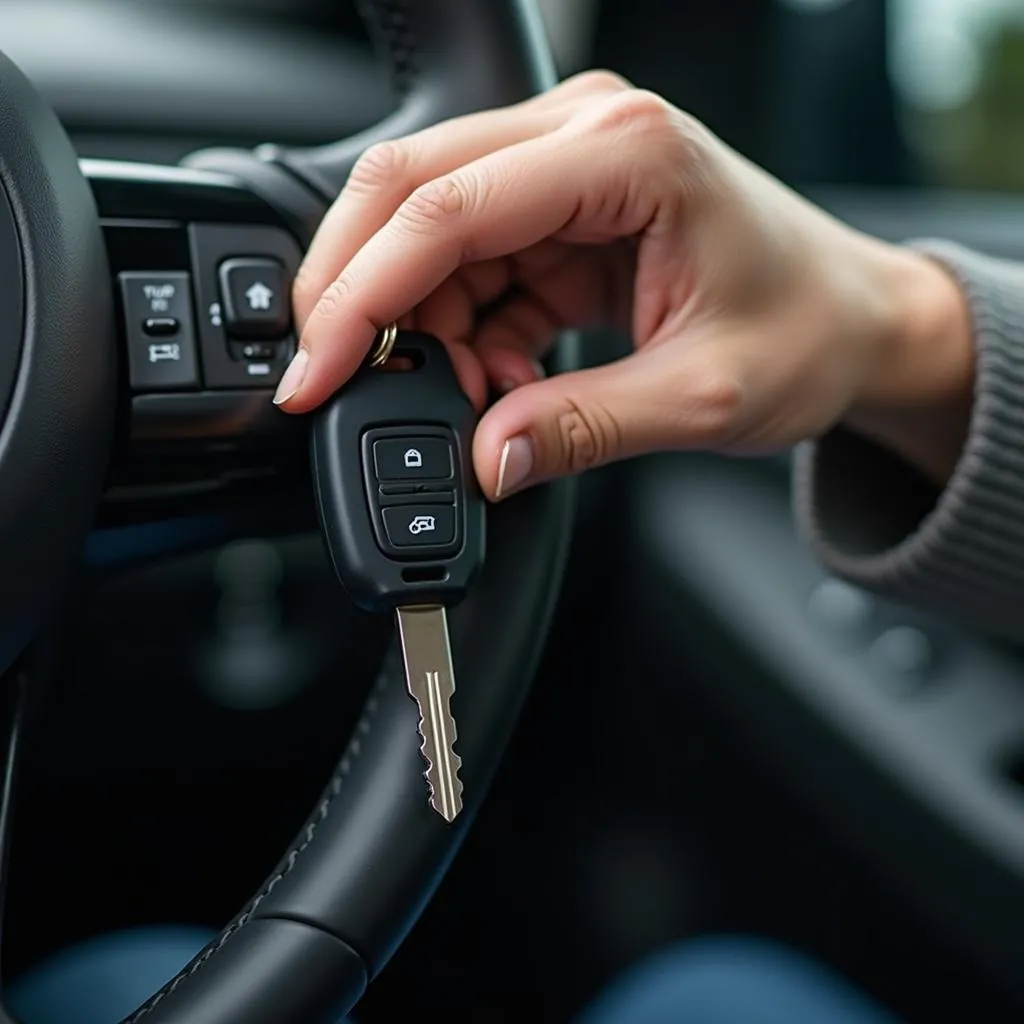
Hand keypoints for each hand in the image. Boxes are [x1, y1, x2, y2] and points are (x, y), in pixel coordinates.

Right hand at [279, 70, 973, 496]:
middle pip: (409, 192)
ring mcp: (567, 168)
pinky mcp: (561, 213)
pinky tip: (503, 376)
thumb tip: (484, 461)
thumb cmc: (810, 330)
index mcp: (624, 152)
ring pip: (428, 232)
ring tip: (479, 397)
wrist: (856, 322)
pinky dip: (461, 330)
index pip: (444, 208)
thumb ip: (581, 429)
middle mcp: (584, 134)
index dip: (361, 295)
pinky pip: (470, 264)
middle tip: (338, 378)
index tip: (318, 370)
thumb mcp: (700, 398)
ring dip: (421, 324)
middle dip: (358, 294)